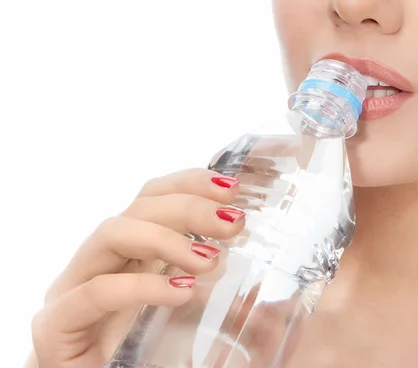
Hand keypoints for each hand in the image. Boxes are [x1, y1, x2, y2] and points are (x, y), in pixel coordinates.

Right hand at [30, 168, 243, 367]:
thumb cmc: (131, 359)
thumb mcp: (177, 318)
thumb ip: (202, 293)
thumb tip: (243, 280)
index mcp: (125, 253)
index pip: (152, 197)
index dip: (189, 183)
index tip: (231, 188)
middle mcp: (97, 262)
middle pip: (138, 208)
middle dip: (189, 206)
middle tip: (233, 222)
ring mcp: (71, 289)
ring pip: (113, 233)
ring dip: (166, 238)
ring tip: (210, 260)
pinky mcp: (56, 326)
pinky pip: (96, 292)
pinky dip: (142, 286)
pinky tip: (181, 292)